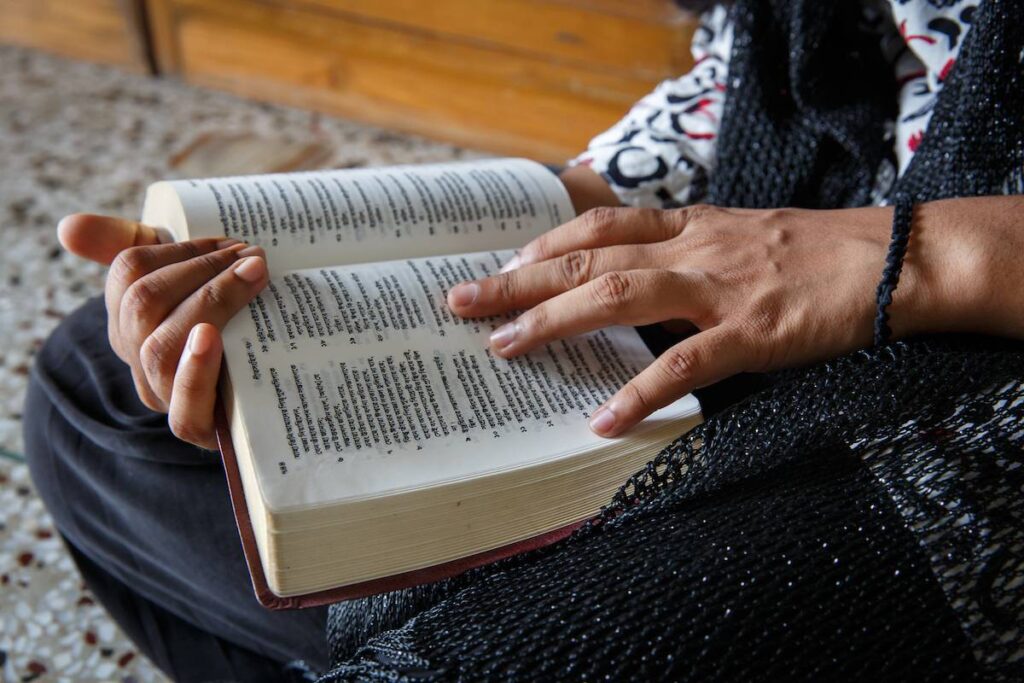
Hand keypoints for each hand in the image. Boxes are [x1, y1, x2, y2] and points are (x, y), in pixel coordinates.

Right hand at [58, 214, 267, 447]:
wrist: (279, 390)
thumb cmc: (230, 323)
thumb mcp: (187, 278)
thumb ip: (132, 245)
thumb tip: (67, 227)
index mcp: (132, 319)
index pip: (130, 272)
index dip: (180, 250)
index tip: (230, 241)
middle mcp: (139, 359)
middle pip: (143, 306)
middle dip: (202, 271)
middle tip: (253, 255)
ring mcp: (167, 397)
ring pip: (160, 349)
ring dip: (210, 303)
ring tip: (254, 277)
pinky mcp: (201, 430)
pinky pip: (184, 410)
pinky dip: (195, 369)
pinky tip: (212, 337)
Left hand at [446, 203, 963, 436]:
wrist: (891, 258)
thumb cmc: (815, 253)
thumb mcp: (740, 235)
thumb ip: (686, 253)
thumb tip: (633, 282)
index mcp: (691, 226)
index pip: (601, 226)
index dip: (545, 244)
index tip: (501, 265)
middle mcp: (693, 249)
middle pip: (589, 259)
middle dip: (520, 280)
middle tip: (462, 302)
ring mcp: (720, 289)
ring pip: (620, 297)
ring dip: (555, 321)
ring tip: (505, 346)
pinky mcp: (753, 332)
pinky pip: (684, 364)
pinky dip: (639, 392)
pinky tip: (602, 419)